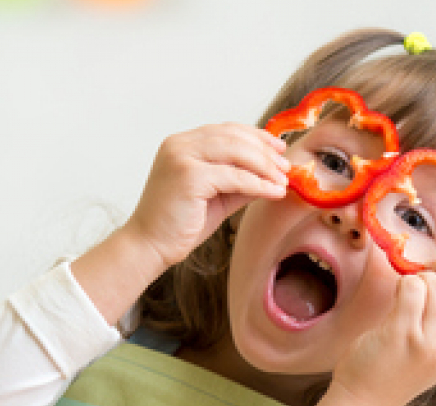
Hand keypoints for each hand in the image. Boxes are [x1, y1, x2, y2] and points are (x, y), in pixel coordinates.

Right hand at [122, 123, 290, 267]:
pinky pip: (234, 176)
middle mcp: (180, 144)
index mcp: (182, 144)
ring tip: (283, 180)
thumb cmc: (180, 224)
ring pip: (236, 152)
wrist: (150, 246)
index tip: (279, 148)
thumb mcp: (218, 196)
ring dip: (265, 166)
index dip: (256, 136)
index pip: (226, 130)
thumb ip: (241, 181)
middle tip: (286, 167)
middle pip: (234, 137)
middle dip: (265, 151)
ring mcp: (182, 157)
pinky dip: (258, 184)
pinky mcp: (189, 176)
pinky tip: (273, 192)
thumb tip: (274, 173)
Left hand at [331, 247, 435, 405]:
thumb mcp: (432, 352)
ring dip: (417, 279)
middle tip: (428, 266)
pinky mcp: (401, 334)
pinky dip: (403, 283)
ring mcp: (426, 342)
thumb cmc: (393, 370)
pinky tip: (396, 294)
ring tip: (405, 291)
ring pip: (433, 285)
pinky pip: (410, 289)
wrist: (364, 400)